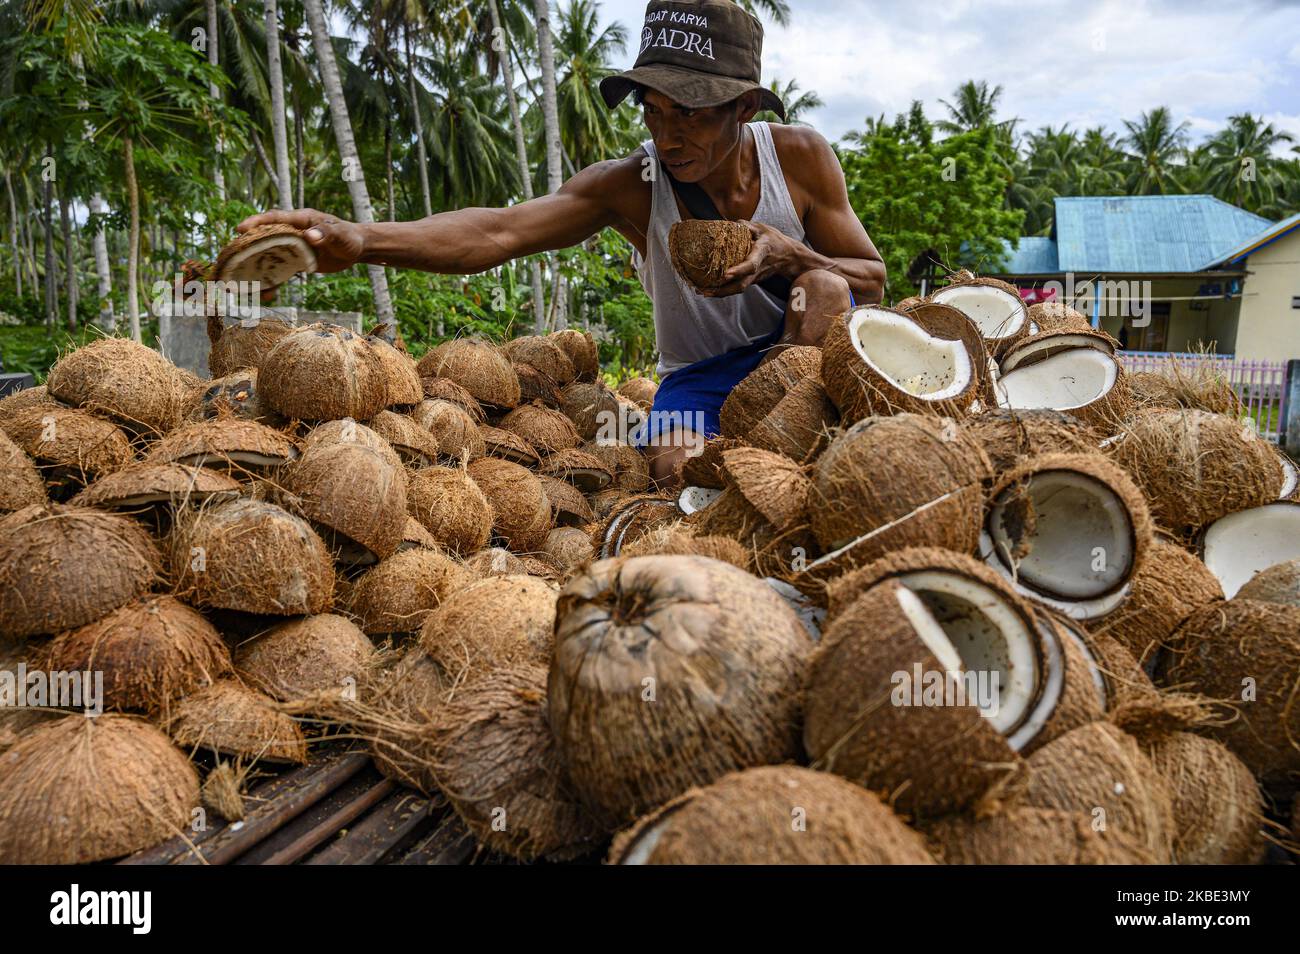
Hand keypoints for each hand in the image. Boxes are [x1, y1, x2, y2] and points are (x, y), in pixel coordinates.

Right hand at [237, 208, 365, 273]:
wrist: (357, 248)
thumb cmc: (348, 237)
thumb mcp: (340, 236)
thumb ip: (326, 234)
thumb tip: (310, 235)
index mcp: (300, 220)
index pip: (274, 219)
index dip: (256, 223)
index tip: (240, 229)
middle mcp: (291, 232)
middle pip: (264, 239)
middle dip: (246, 249)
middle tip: (229, 260)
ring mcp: (291, 247)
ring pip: (269, 257)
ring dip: (256, 270)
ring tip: (242, 284)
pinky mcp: (295, 261)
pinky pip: (280, 272)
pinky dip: (273, 282)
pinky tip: (267, 295)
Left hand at [700, 220, 803, 297]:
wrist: (790, 257)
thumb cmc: (775, 240)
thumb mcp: (764, 229)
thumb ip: (748, 226)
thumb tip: (732, 224)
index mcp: (762, 252)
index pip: (751, 264)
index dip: (739, 270)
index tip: (727, 274)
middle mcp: (758, 269)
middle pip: (741, 284)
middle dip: (723, 290)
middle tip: (706, 291)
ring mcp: (755, 277)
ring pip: (738, 289)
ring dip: (720, 293)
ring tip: (703, 292)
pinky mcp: (752, 280)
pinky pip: (737, 287)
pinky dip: (723, 290)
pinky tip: (709, 290)